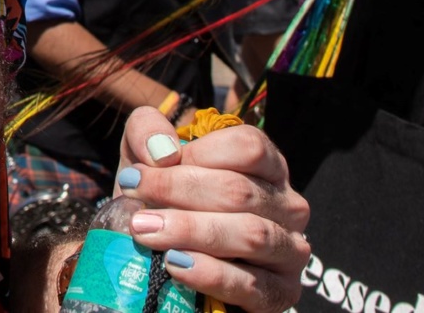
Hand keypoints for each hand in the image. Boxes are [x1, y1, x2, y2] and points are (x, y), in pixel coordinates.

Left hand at [110, 106, 310, 312]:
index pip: (249, 147)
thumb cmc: (162, 198)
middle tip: (134, 194)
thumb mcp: (147, 156)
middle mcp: (287, 205)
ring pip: (251, 235)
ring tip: (146, 230)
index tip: (150, 165)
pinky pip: (251, 284)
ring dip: (192, 231)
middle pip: (240, 190)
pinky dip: (210, 274)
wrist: (162, 259)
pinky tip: (175, 264)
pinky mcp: (280, 293)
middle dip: (179, 190)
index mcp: (266, 165)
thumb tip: (161, 150)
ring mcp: (289, 251)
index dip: (197, 154)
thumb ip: (147, 130)